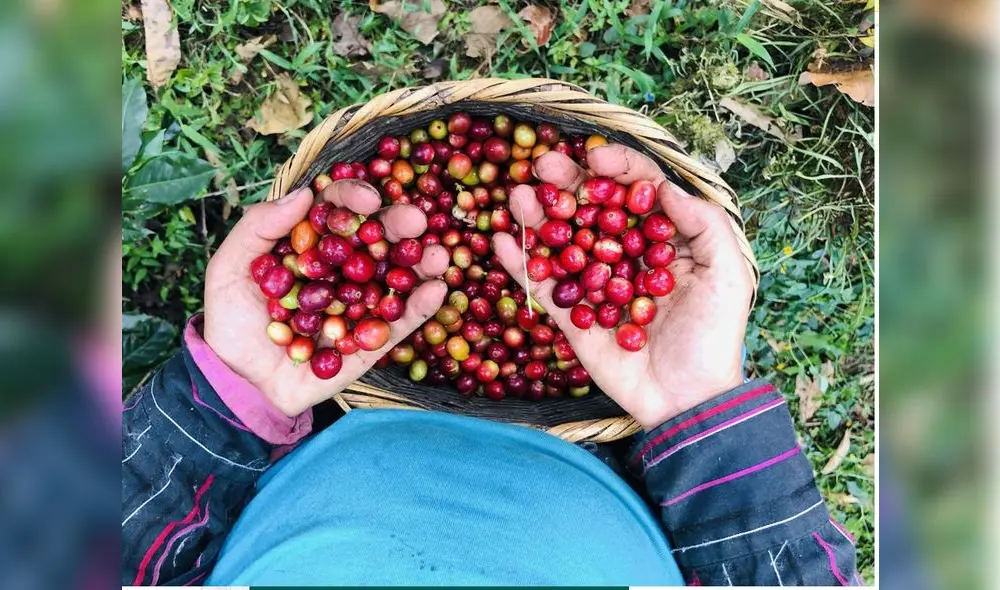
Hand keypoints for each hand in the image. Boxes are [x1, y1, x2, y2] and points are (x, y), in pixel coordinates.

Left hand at [204, 180, 448, 416]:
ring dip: (421, 264)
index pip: (335, 212)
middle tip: (415, 219)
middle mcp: (341, 269)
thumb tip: (305, 194)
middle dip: (398, 225)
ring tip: (438, 255)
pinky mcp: (371, 341)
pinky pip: (399, 322)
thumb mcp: (228, 269)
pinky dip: (420, 307)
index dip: (352, 199)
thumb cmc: (232, 324)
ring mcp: (360, 304)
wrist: (239, 384)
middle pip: (375, 238)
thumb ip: (258, 228)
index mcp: (310, 244)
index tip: (365, 199)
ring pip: (396, 277)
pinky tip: (436, 289)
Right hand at [492, 145, 753, 430]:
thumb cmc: (714, 338)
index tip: (596, 157)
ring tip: (518, 197)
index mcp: (664, 239)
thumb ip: (704, 225)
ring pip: (562, 241)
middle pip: (591, 208)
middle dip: (568, 183)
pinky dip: (521, 263)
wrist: (687, 400)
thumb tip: (662, 187)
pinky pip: (543, 286)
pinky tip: (502, 240)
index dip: (618, 168)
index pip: (637, 190)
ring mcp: (596, 283)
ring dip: (537, 216)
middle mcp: (625, 254)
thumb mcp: (728, 275)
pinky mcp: (572, 315)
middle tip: (543, 166)